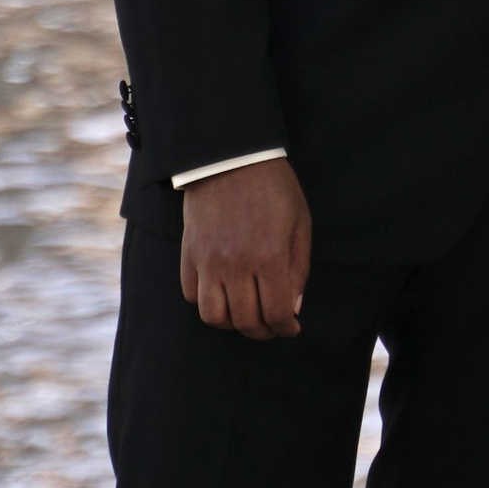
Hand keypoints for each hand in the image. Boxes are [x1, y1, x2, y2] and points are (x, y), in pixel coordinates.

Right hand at [179, 155, 310, 338]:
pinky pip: (192, 295)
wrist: (230, 156)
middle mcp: (235, 265)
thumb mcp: (300, 223)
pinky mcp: (188, 254)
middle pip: (245, 321)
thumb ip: (298, 268)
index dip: (286, 327)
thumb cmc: (273, 187)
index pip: (276, 313)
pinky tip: (223, 293)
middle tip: (271, 326)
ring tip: (245, 314)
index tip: (291, 327)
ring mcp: (207, 261)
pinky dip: (207, 303)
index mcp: (268, 257)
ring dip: (232, 323)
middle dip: (263, 331)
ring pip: (213, 316)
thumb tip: (294, 307)